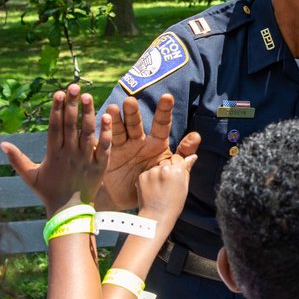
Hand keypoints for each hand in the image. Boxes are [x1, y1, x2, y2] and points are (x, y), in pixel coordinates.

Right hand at [2, 84, 111, 215]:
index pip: (54, 126)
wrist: (69, 212)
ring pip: (87, 132)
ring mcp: (85, 159)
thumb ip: (17, 159)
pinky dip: (106, 133)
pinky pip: (104, 147)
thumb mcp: (30, 176)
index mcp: (53, 154)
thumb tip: (1, 144)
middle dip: (71, 105)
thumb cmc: (49, 192)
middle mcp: (69, 154)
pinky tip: (107, 117)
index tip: (58, 93)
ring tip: (87, 96)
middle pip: (71, 125)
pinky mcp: (100, 166)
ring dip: (88, 113)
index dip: (56, 109)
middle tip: (73, 86)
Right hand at [98, 94, 200, 209]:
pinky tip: (102, 123)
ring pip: (120, 129)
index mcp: (157, 142)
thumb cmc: (158, 181)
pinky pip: (107, 143)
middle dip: (133, 112)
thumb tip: (196, 136)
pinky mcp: (111, 154)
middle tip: (130, 101)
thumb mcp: (171, 167)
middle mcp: (140, 140)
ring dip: (116, 119)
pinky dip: (104, 133)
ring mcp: (124, 146)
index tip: (167, 97)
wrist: (138, 201)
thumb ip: (183, 153)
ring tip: (113, 109)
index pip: (162, 124)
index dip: (164, 111)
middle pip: (136, 123)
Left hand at [136, 152, 197, 232]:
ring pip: (156, 168)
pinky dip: (149, 180)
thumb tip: (193, 156)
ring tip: (159, 189)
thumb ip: (187, 169)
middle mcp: (163, 168)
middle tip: (167, 185)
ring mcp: (151, 172)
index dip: (177, 168)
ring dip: (157, 175)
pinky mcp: (141, 176)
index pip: (178, 159)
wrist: (156, 217)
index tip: (175, 177)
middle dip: (167, 170)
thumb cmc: (174, 205)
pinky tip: (152, 190)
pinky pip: (147, 174)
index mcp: (176, 170)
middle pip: (166, 162)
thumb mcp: (185, 187)